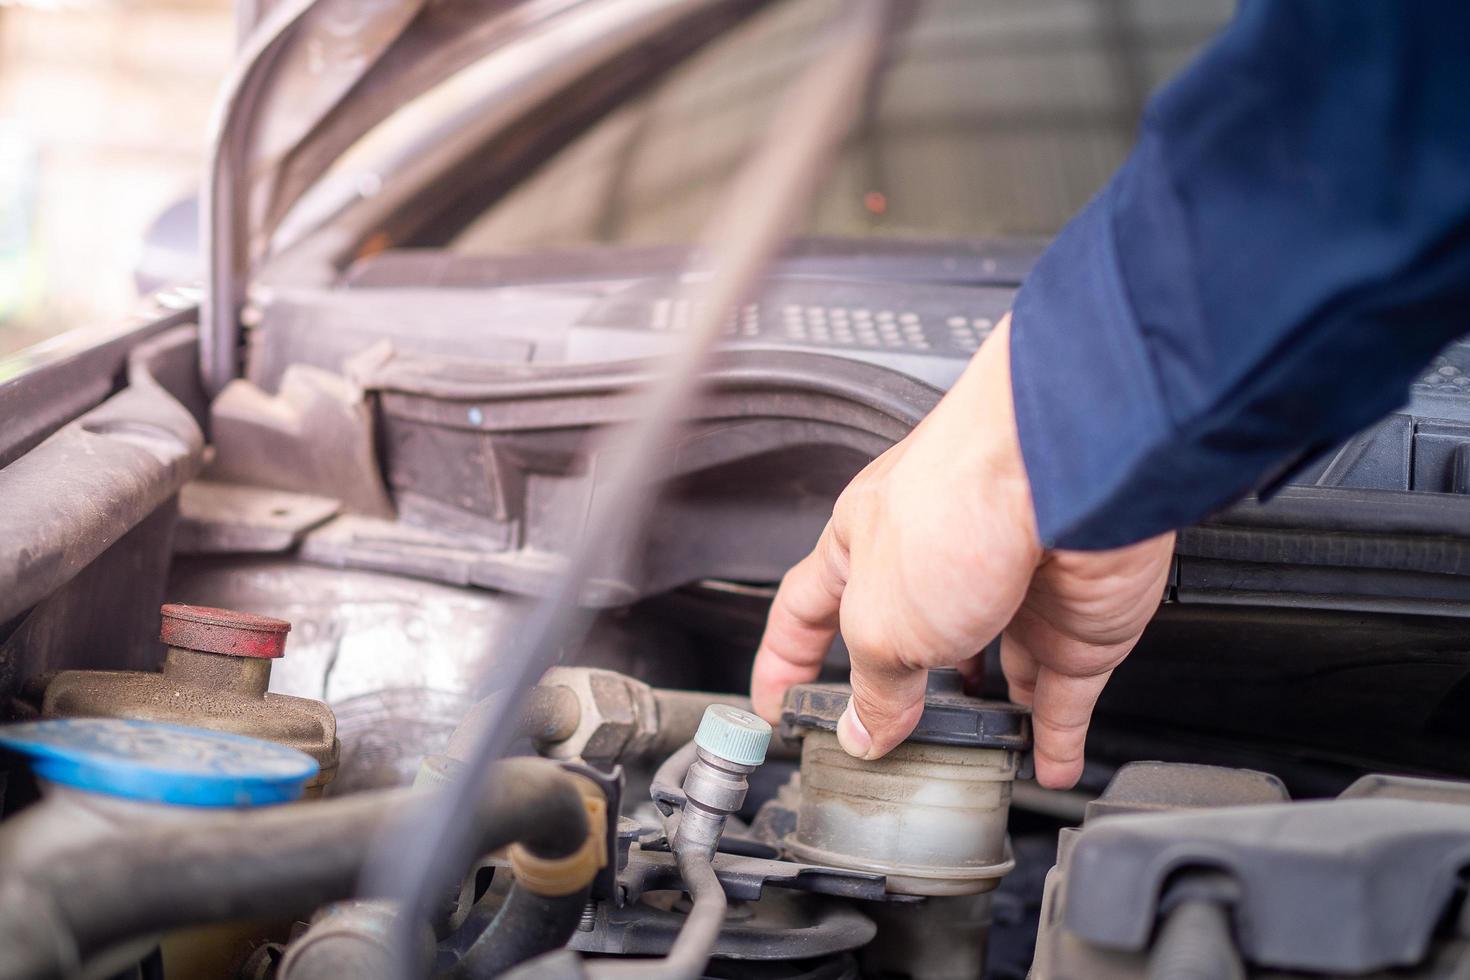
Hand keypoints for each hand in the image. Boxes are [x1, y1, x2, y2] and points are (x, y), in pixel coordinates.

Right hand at [749, 315, 1172, 787]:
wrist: (1071, 480)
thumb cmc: (962, 503)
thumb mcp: (881, 621)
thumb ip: (872, 685)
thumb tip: (864, 732)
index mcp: (866, 542)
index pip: (808, 609)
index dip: (785, 662)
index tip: (776, 709)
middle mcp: (937, 563)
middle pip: (906, 640)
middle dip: (893, 693)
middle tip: (878, 747)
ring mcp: (1010, 591)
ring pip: (992, 669)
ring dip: (979, 716)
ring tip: (960, 763)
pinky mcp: (1072, 619)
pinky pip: (1064, 694)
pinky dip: (1056, 737)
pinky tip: (1046, 768)